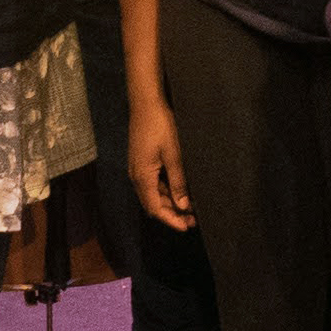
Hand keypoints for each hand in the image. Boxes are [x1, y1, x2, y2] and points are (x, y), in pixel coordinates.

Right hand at [128, 91, 192, 228]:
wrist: (146, 103)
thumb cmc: (161, 125)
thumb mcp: (173, 154)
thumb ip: (178, 181)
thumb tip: (183, 206)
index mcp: (142, 177)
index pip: (156, 209)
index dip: (171, 220)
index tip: (187, 227)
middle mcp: (137, 176)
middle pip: (153, 204)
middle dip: (172, 214)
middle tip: (194, 220)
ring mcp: (138, 169)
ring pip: (153, 194)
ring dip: (170, 203)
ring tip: (190, 207)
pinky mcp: (142, 162)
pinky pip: (153, 184)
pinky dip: (166, 191)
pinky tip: (180, 191)